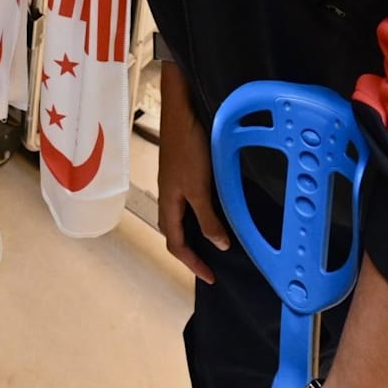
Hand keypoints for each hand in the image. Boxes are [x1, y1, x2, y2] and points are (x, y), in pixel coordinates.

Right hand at [158, 60, 229, 283]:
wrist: (180, 109)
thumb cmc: (188, 148)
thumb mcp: (199, 188)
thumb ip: (208, 218)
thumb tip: (218, 246)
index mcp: (168, 203)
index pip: (175, 243)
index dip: (192, 263)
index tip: (211, 278)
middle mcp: (169, 194)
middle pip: (174, 231)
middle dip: (190, 251)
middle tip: (210, 264)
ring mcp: (174, 181)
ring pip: (181, 216)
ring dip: (195, 232)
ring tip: (214, 242)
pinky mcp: (182, 169)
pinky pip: (188, 201)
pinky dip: (200, 214)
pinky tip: (214, 209)